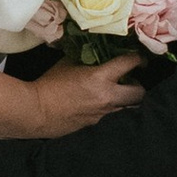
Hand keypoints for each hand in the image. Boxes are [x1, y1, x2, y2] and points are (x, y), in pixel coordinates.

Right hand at [30, 52, 148, 136]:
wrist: (36, 111)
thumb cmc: (49, 84)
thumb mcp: (68, 63)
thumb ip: (85, 57)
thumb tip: (93, 51)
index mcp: (100, 78)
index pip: (129, 64)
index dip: (138, 59)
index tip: (139, 59)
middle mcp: (107, 97)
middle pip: (139, 93)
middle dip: (138, 85)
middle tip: (130, 80)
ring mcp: (104, 113)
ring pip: (128, 107)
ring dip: (126, 99)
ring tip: (117, 92)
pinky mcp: (96, 124)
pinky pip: (112, 115)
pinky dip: (111, 108)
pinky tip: (100, 104)